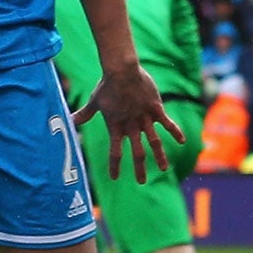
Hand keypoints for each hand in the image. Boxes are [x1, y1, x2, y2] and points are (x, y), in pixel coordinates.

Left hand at [72, 63, 181, 183]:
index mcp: (116, 126)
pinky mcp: (155, 109)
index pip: (115, 152)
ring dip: (160, 156)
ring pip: (154, 142)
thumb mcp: (95, 101)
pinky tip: (183, 141)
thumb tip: (69, 120)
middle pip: (136, 152)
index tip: (115, 178)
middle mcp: (131, 126)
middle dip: (139, 168)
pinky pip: (167, 123)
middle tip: (141, 181)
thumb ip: (85, 114)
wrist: (122, 71)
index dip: (114, 166)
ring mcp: (144, 118)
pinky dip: (175, 132)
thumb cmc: (107, 85)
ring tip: (164, 169)